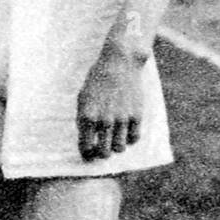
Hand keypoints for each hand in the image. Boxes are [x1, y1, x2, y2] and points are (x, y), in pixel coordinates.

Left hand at [77, 43, 145, 160]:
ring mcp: (121, 119)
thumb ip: (83, 119)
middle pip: (103, 153)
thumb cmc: (97, 80)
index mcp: (87, 117)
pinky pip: (134, 138)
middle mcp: (104, 121)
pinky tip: (126, 132)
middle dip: (101, 154)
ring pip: (119, 149)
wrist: (119, 64)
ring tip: (114, 140)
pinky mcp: (136, 115)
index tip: (89, 153)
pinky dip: (130, 139)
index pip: (86, 147)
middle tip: (102, 149)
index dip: (86, 154)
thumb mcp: (83, 98)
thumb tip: (86, 139)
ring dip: (116, 147)